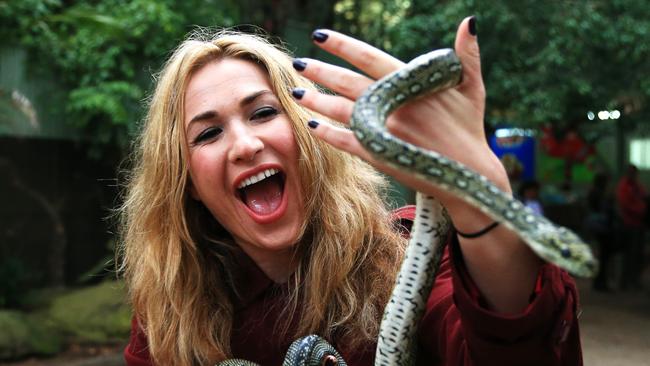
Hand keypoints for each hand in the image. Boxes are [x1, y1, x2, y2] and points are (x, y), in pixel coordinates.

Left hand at [294, 17, 541, 312]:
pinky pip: (348, 142)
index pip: (369, 59)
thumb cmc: (470, 127)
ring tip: (296, 92)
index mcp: (412, 85)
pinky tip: (312, 126)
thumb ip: (467, 55)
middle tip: (299, 63)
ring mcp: (385, 132)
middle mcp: (394, 106)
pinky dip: (328, 134)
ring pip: (343, 112)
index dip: (343, 46)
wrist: (469, 174)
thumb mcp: (472, 88)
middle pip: (348, 84)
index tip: (320, 36)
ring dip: (317, 102)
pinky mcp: (380, 155)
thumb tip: (471, 21)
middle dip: (321, 72)